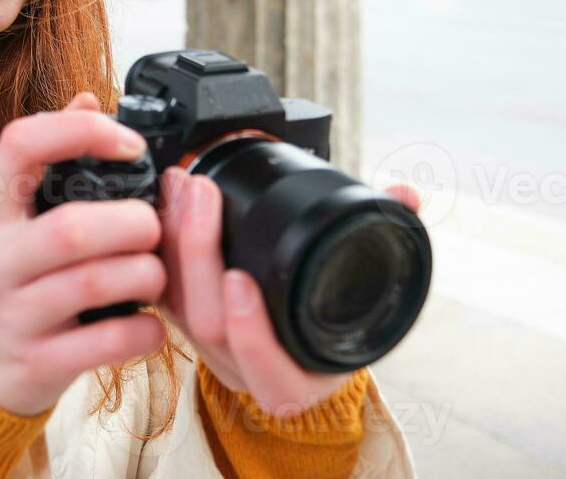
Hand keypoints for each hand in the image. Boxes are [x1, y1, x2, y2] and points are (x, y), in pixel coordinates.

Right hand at [0, 91, 167, 415]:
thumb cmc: (10, 280)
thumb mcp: (15, 218)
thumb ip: (51, 162)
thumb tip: (87, 100)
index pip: (20, 146)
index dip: (79, 133)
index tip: (129, 145)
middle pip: (70, 228)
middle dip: (131, 223)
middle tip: (153, 227)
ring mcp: (15, 314)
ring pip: (93, 284)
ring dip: (145, 274)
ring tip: (157, 272)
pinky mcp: (39, 362)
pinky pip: (106, 343)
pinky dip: (144, 330)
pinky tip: (151, 322)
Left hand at [155, 167, 421, 416]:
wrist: (301, 344)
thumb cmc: (334, 316)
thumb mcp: (366, 288)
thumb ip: (387, 239)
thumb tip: (405, 195)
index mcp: (298, 378)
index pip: (268, 370)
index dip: (251, 332)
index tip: (241, 279)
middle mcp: (247, 373)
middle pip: (208, 326)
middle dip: (199, 254)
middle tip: (203, 194)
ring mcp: (210, 351)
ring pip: (176, 307)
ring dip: (174, 241)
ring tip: (183, 187)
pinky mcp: (182, 324)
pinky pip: (161, 293)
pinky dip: (159, 247)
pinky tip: (164, 203)